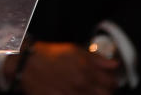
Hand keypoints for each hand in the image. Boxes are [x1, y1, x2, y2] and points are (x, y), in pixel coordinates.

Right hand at [4, 41, 119, 94]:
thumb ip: (96, 58)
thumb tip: (114, 64)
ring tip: (85, 89)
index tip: (107, 80)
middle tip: (98, 87)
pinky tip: (74, 92)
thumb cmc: (49, 55)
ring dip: (92, 94)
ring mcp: (72, 93)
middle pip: (105, 94)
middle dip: (105, 91)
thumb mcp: (73, 50)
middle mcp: (82, 83)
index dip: (111, 81)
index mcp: (86, 69)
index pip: (111, 82)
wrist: (26, 64)